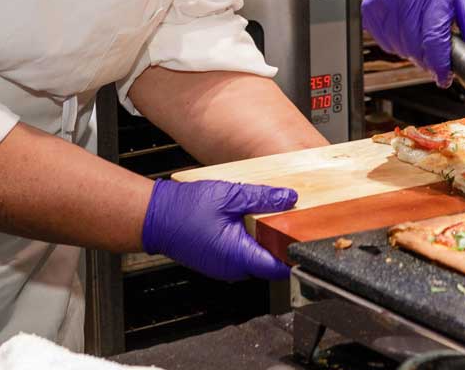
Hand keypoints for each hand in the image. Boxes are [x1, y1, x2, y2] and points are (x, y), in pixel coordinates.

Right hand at [140, 178, 295, 280]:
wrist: (155, 217)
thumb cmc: (185, 210)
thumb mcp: (230, 196)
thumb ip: (263, 197)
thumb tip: (290, 198)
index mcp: (238, 255)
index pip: (279, 266)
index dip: (296, 253)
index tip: (308, 238)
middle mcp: (233, 268)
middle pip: (270, 262)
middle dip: (282, 243)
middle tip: (294, 220)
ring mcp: (224, 267)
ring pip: (256, 258)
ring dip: (266, 241)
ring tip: (272, 217)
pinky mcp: (218, 261)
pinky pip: (243, 255)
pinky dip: (252, 241)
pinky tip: (251, 221)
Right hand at [361, 0, 464, 86]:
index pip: (434, 39)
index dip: (440, 65)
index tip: (444, 77)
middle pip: (416, 47)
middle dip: (428, 60)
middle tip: (435, 56)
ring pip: (399, 47)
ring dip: (412, 52)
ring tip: (421, 38)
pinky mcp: (372, 6)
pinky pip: (383, 41)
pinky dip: (396, 44)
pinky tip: (406, 31)